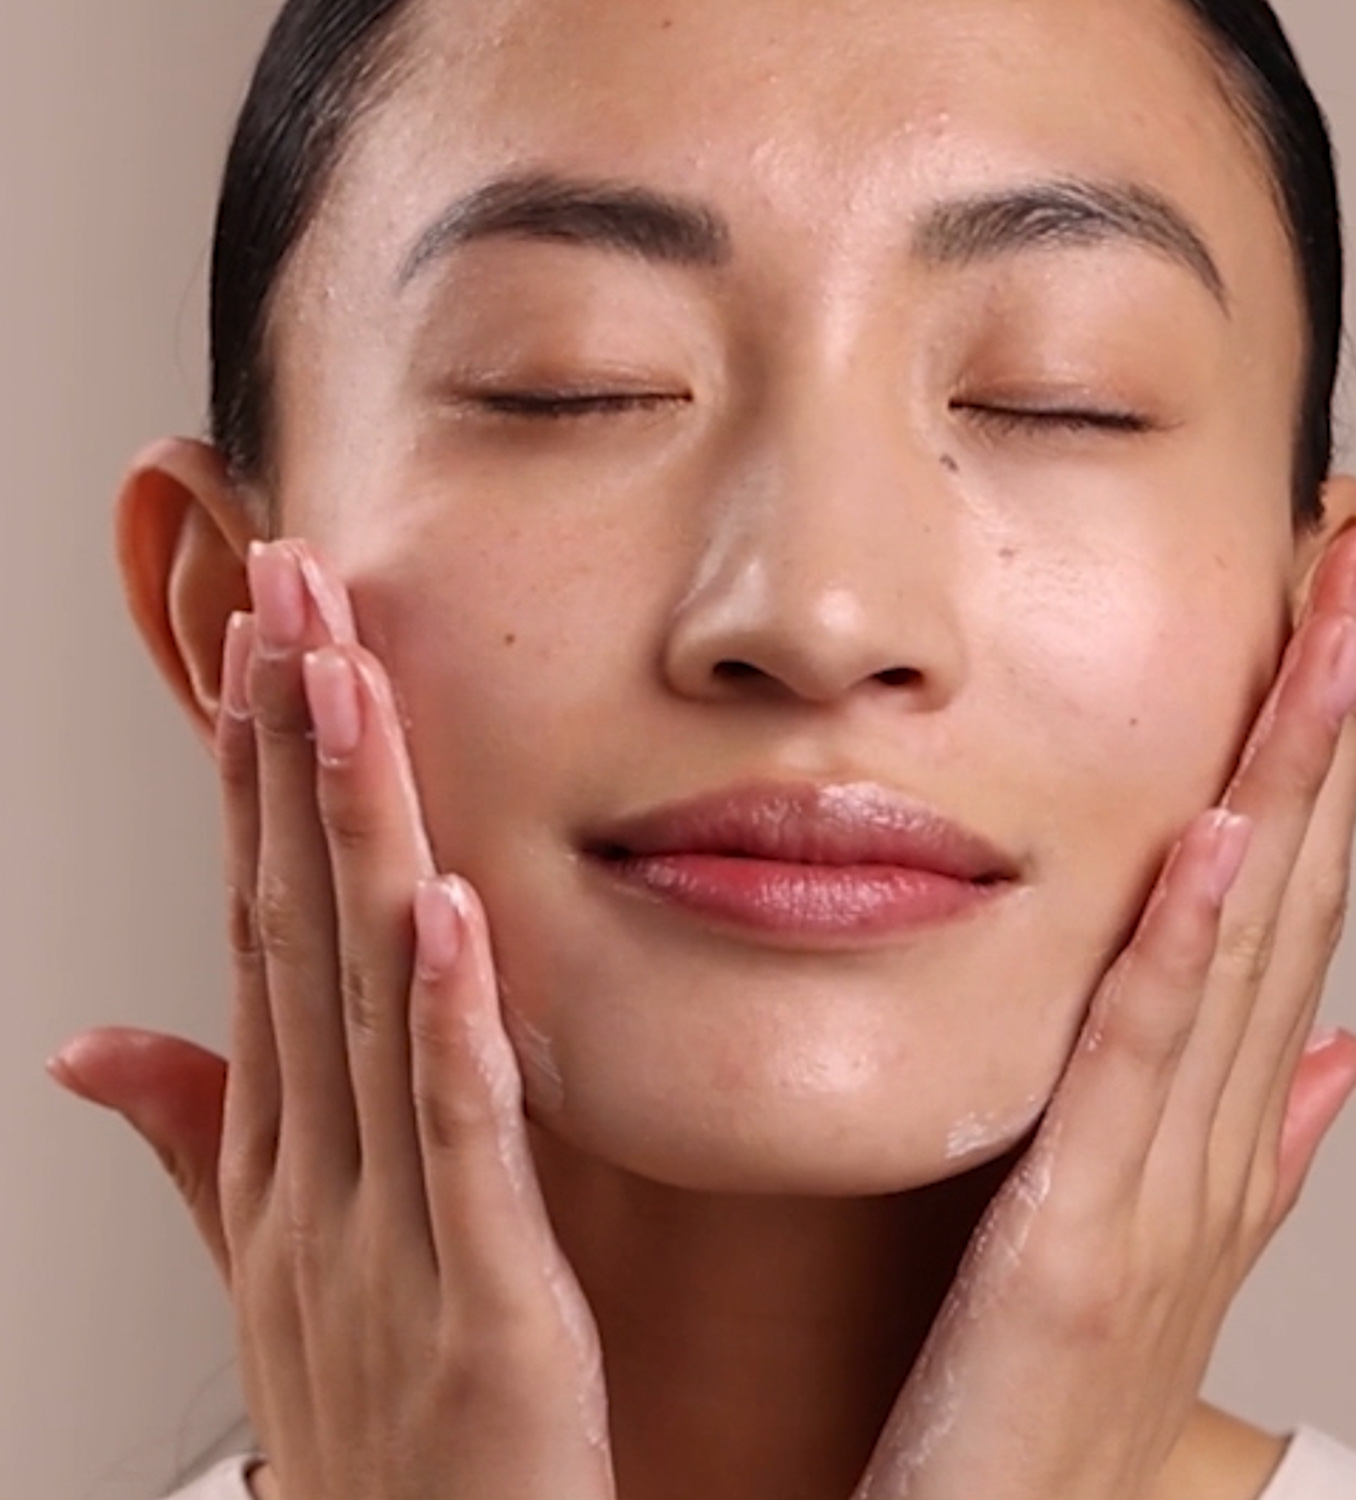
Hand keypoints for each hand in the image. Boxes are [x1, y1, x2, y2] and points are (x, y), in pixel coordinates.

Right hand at [50, 541, 613, 1499]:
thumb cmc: (373, 1423)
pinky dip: (448, 1020)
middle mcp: (312, 1173)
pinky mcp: (483, 1308)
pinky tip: (440, 906)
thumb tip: (96, 1039)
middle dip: (290, 752)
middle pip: (295, 923)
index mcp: (277, 1154)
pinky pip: (463, 1138)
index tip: (264, 647)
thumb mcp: (266, 1267)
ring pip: (364, 999)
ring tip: (345, 685)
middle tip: (290, 589)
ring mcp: (386, 1237)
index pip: (258, 925)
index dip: (256, 781)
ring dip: (352, 834)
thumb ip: (193, 1144)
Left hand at [855, 523, 1355, 1499]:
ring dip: (1299, 779)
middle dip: (1335, 714)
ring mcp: (1161, 1195)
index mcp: (1216, 1128)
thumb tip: (1340, 1054)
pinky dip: (1191, 952)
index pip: (1290, 900)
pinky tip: (1222, 833)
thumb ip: (1249, 1147)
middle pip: (1298, 890)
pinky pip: (1138, 1073)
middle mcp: (1213, 1141)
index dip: (1325, 749)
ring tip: (1339, 627)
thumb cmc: (1053, 1397)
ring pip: (1249, 951)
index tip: (1336, 612)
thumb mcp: (1156, 1249)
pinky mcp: (1077, 1252)